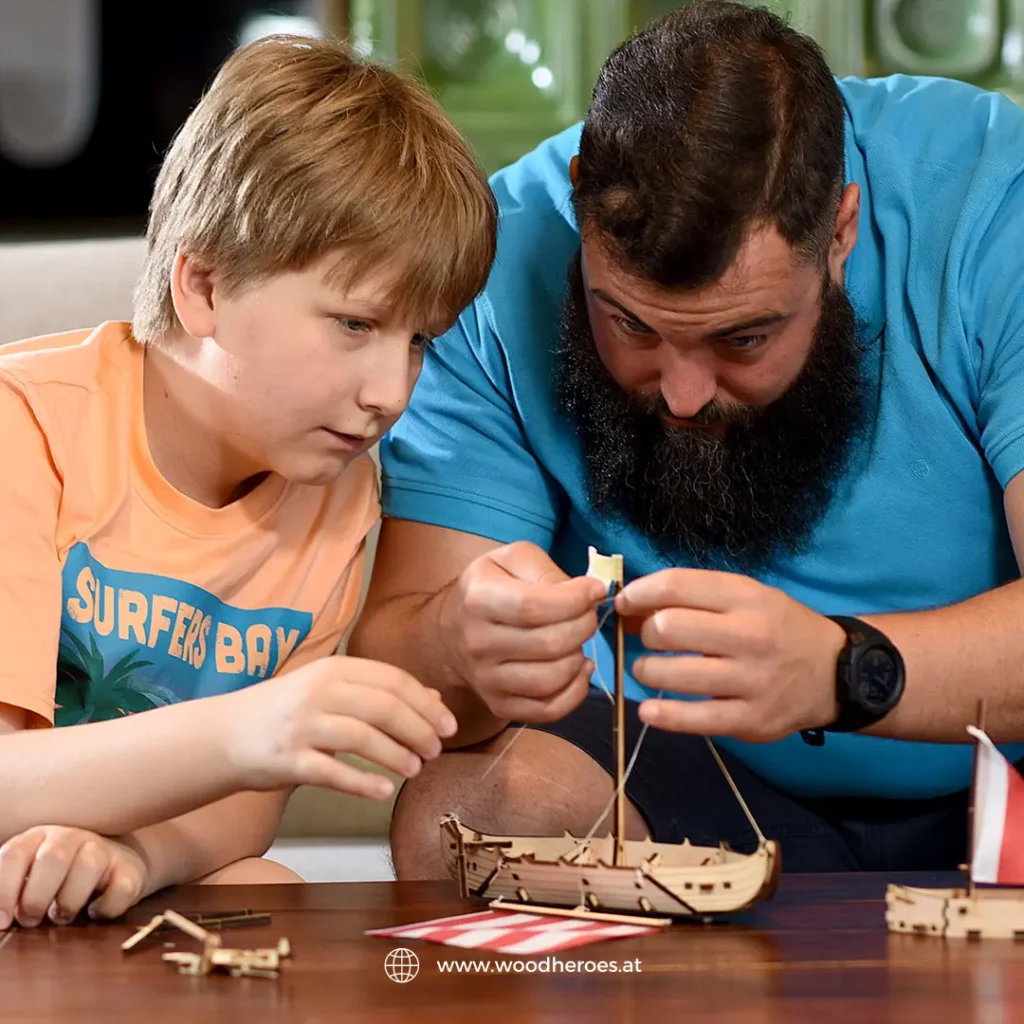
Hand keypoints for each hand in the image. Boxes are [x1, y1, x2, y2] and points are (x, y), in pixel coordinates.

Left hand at [0, 826, 148, 930]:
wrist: (111, 864)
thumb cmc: (57, 878)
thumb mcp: (26, 877)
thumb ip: (8, 892)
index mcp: (37, 838)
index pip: (13, 855)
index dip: (3, 891)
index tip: (2, 922)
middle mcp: (70, 838)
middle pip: (52, 858)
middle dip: (37, 898)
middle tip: (31, 919)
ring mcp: (103, 850)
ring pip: (89, 866)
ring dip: (69, 901)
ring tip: (62, 915)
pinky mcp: (130, 869)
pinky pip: (120, 888)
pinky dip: (105, 907)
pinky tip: (95, 911)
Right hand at [225, 655, 458, 799]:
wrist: (223, 734)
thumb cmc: (289, 712)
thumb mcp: (332, 690)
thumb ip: (380, 692)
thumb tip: (434, 701)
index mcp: (334, 668)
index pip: (392, 680)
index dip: (425, 704)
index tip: (449, 726)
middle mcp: (318, 692)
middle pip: (382, 707)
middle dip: (417, 729)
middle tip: (436, 750)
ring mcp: (301, 726)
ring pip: (361, 738)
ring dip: (396, 755)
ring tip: (416, 769)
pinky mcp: (286, 760)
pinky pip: (331, 772)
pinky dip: (362, 783)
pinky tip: (384, 791)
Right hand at [438, 541, 606, 722]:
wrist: (451, 631)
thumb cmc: (490, 588)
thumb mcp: (511, 560)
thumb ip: (546, 570)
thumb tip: (587, 592)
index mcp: (478, 599)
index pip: (534, 606)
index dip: (575, 599)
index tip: (595, 590)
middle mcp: (478, 643)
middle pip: (549, 644)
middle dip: (584, 626)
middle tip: (588, 614)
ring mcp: (486, 680)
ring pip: (551, 680)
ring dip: (579, 658)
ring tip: (578, 640)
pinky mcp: (498, 704)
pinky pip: (548, 709)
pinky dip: (576, 692)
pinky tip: (578, 669)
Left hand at [616, 569, 846, 741]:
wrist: (836, 673)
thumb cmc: (778, 628)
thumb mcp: (748, 597)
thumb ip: (696, 597)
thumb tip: (634, 606)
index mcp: (746, 597)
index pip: (676, 586)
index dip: (638, 593)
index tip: (624, 603)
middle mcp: (750, 635)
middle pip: (667, 629)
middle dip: (645, 633)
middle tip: (649, 640)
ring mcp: (751, 681)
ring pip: (672, 674)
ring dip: (646, 672)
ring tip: (648, 670)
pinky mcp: (751, 720)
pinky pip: (693, 719)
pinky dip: (661, 716)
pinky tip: (648, 710)